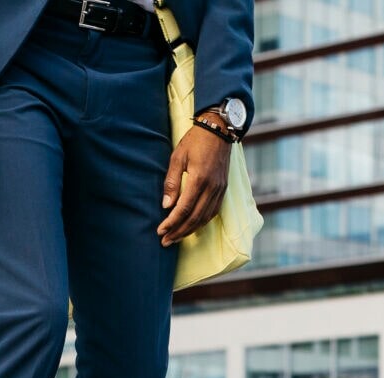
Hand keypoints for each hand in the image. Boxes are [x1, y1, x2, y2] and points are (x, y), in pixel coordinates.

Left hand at [157, 126, 231, 246]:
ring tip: (176, 238)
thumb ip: (171, 182)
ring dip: (190, 230)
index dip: (172, 222)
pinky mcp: (223, 189)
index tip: (160, 231)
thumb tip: (166, 206)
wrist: (219, 129)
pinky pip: (213, 211)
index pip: (184, 208)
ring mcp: (220, 189)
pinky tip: (192, 227)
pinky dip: (202, 222)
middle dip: (179, 232)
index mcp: (199, 179)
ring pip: (205, 218)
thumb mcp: (177, 157)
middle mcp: (212, 187)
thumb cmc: (195, 141)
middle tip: (165, 242)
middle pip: (195, 218)